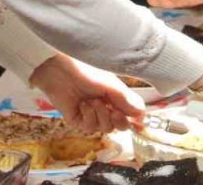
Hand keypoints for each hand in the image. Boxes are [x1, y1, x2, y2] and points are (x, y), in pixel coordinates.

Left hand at [29, 54, 143, 132]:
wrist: (61, 73)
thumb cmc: (87, 73)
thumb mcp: (111, 86)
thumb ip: (126, 100)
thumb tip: (141, 114)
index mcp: (117, 97)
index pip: (132, 114)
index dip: (136, 119)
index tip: (138, 121)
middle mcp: (107, 108)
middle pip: (121, 126)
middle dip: (119, 120)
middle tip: (114, 112)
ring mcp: (93, 115)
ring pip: (106, 128)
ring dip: (101, 115)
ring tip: (93, 101)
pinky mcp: (78, 121)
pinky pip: (90, 127)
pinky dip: (88, 116)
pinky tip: (83, 105)